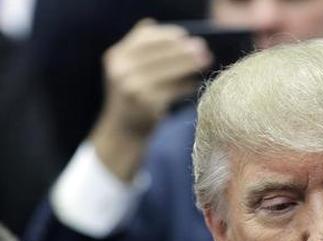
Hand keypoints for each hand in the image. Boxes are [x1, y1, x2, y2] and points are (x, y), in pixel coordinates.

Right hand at [91, 19, 211, 180]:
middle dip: (183, 49)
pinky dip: (187, 84)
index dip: (166, 35)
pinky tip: (198, 82)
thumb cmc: (132, 97)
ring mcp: (133, 87)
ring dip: (190, 64)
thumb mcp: (127, 70)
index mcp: (115, 57)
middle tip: (203, 47)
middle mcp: (120, 70)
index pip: (144, 37)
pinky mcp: (147, 103)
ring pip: (168, 69)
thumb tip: (161, 26)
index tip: (185, 36)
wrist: (123, 132)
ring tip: (206, 60)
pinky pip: (173, 89)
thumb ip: (139, 49)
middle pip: (159, 52)